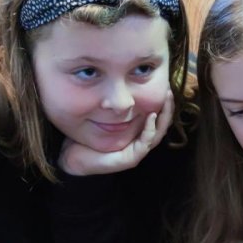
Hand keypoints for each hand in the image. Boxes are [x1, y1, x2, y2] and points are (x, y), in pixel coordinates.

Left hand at [58, 91, 172, 175]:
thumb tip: (118, 84)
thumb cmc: (85, 136)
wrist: (73, 157)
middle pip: (161, 125)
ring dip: (164, 117)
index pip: (156, 119)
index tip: (165, 88)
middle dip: (167, 108)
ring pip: (158, 133)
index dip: (162, 105)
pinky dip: (150, 129)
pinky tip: (152, 115)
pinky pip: (146, 142)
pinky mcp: (131, 158)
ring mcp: (136, 151)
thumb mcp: (102, 116)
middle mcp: (139, 143)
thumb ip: (112, 105)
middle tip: (169, 92)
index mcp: (135, 134)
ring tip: (166, 100)